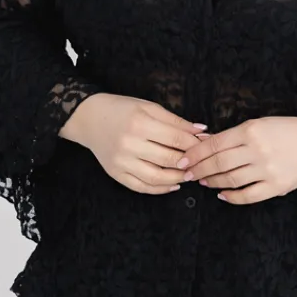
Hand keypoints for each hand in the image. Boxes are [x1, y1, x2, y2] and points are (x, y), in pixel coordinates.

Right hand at [60, 93, 208, 194]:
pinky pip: (141, 187)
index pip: (176, 139)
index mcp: (139, 123)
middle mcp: (129, 144)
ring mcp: (121, 162)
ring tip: (189, 175)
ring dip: (178, 179)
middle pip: (169, 159)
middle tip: (202, 163)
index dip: (195, 144)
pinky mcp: (115, 173)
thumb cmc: (122, 109)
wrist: (89, 118)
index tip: (207, 146)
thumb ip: (175, 121)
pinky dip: (160, 189)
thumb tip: (201, 131)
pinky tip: (172, 184)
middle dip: (190, 163)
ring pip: (157, 177)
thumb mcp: (149, 107)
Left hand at [173, 116, 296, 204]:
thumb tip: (203, 143)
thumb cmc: (286, 131)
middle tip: (188, 174)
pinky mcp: (276, 186)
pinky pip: (247, 196)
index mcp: (251, 130)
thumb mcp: (259, 124)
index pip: (214, 144)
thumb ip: (233, 135)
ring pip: (230, 180)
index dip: (195, 154)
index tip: (182, 160)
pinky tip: (223, 195)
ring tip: (204, 182)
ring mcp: (267, 170)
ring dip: (213, 182)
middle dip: (199, 170)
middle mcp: (258, 150)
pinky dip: (232, 197)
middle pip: (218, 163)